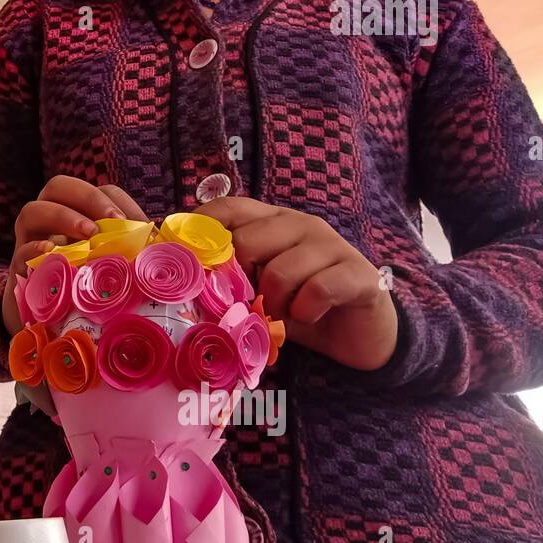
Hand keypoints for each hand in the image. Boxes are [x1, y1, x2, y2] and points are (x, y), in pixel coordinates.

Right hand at [1, 176, 147, 338]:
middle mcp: (51, 220)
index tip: (141, 226)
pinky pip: (21, 251)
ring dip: (63, 217)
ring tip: (89, 235)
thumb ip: (132, 251)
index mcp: (79, 213)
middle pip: (59, 186)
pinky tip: (54, 254)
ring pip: (33, 211)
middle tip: (114, 221)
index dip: (118, 201)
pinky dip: (36, 249)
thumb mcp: (115, 266)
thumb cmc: (92, 289)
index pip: (98, 190)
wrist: (53, 323)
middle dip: (88, 198)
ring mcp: (31, 241)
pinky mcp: (19, 269)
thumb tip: (160, 246)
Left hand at [194, 196, 397, 370]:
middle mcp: (301, 225)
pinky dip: (305, 311)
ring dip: (275, 303)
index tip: (184, 257)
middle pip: (247, 241)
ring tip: (283, 313)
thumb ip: (229, 279)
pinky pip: (318, 289)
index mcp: (272, 222)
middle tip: (250, 303)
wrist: (359, 335)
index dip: (202, 227)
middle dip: (239, 280)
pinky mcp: (359, 274)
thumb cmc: (300, 307)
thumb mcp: (258, 291)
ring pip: (280, 270)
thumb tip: (182, 282)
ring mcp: (332, 246)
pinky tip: (308, 316)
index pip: (230, 208)